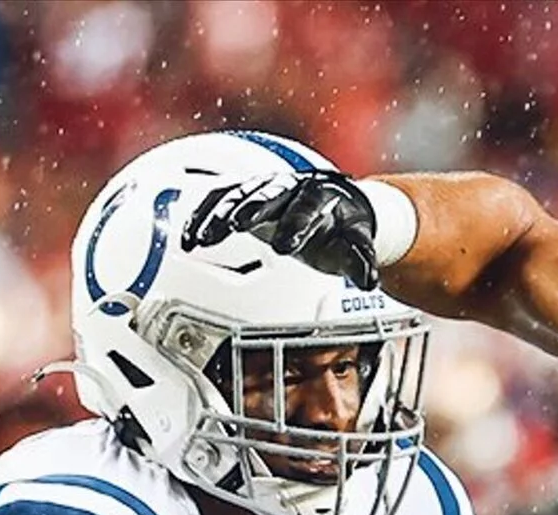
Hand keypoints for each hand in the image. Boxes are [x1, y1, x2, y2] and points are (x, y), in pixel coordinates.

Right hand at [183, 169, 379, 287]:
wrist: (338, 206)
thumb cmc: (344, 229)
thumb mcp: (356, 244)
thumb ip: (360, 261)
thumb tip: (369, 282)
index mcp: (321, 197)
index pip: (308, 208)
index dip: (295, 225)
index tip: (284, 246)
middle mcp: (291, 188)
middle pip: (268, 194)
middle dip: (251, 209)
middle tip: (233, 226)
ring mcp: (266, 189)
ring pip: (238, 194)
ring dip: (218, 214)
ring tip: (201, 238)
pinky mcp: (246, 196)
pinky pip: (220, 200)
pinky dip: (202, 216)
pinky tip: (188, 238)